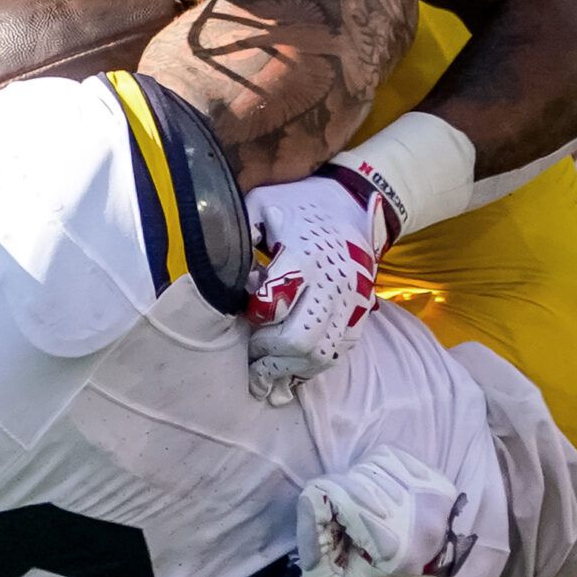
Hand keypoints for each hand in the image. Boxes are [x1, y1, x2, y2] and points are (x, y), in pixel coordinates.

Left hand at [244, 168, 393, 405]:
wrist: (354, 202)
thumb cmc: (300, 203)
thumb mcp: (263, 204)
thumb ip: (240, 233)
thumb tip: (216, 265)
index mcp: (305, 256)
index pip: (273, 305)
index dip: (254, 316)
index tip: (244, 314)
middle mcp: (332, 284)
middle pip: (299, 341)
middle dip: (269, 356)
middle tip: (251, 360)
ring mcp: (350, 301)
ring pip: (322, 355)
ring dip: (291, 368)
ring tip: (268, 375)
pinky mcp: (360, 311)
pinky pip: (340, 350)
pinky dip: (315, 364)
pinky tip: (294, 368)